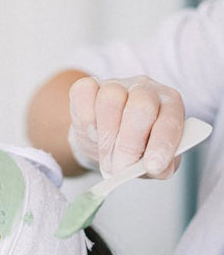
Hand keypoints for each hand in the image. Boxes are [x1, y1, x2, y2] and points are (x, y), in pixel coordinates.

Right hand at [68, 75, 184, 178]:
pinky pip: (85, 92)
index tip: (152, 167)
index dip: (162, 144)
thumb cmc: (132, 152)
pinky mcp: (89, 87)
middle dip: (128, 144)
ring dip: (105, 135)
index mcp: (169, 106)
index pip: (170, 120)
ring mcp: (116, 85)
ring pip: (111, 98)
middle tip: (120, 167)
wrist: (101, 142)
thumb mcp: (150, 164)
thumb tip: (156, 168)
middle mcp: (145, 90)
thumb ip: (160, 167)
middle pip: (141, 107)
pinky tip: (91, 131)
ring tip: (105, 154)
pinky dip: (86, 115)